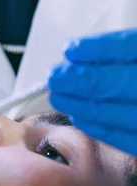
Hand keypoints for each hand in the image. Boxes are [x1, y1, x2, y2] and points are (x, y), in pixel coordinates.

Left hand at [48, 30, 136, 155]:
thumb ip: (127, 50)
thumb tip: (83, 54)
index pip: (130, 46)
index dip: (98, 49)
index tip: (71, 50)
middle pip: (120, 82)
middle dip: (82, 79)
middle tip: (56, 77)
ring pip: (121, 113)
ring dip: (85, 104)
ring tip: (61, 96)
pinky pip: (131, 139)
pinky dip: (103, 128)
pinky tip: (82, 117)